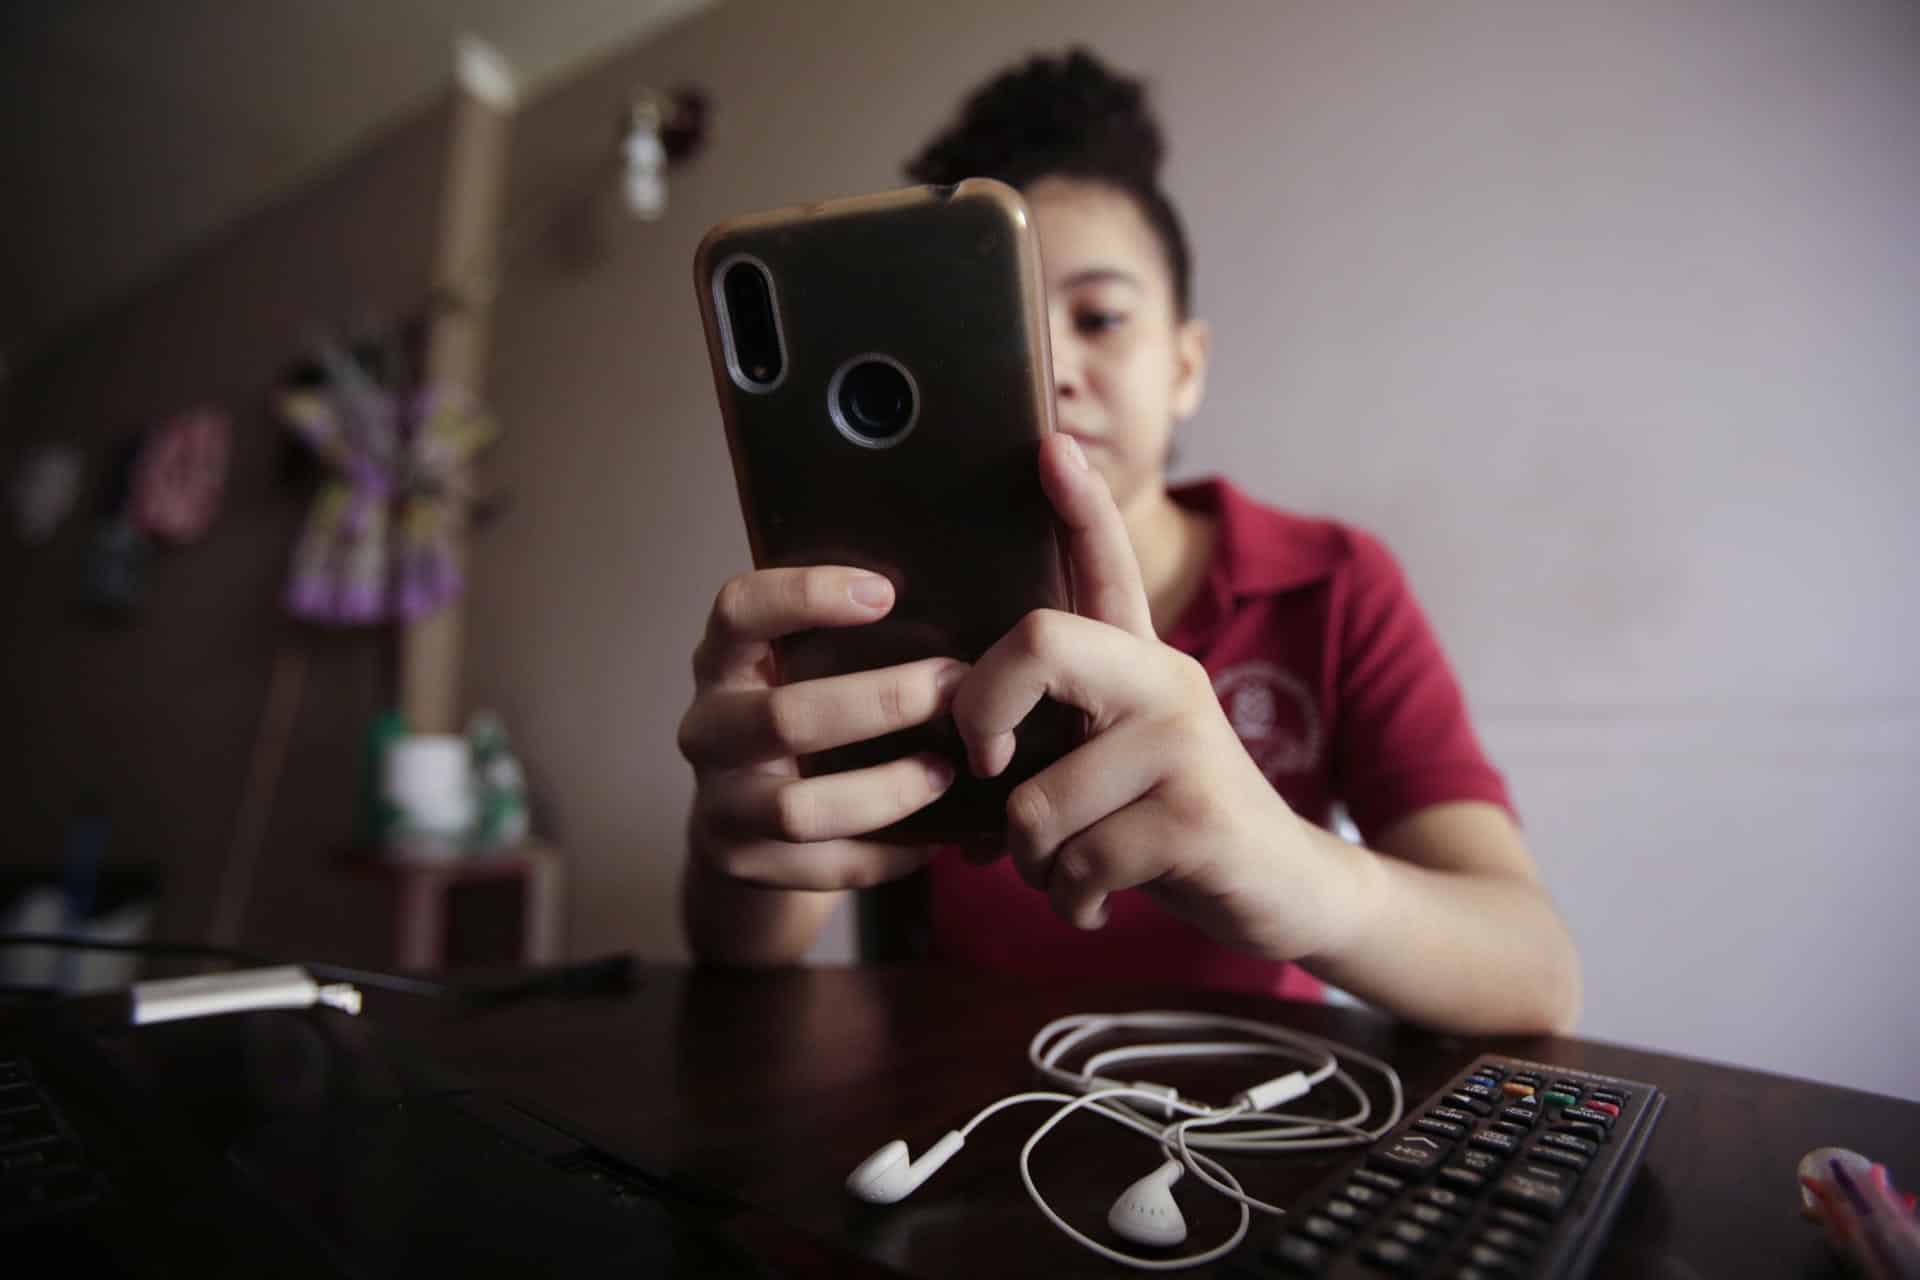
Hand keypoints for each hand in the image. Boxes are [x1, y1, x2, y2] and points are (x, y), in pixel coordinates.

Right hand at [677, 566, 965, 889]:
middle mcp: (708, 730)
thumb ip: (847, 644)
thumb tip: (956, 616)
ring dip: (888, 790)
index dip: (805, 595)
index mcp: (722, 663)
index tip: (886, 594)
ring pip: (801, 809)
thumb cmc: (802, 722)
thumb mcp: (800, 671)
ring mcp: (719, 804)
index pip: (739, 610)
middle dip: (882, 702)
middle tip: (953, 688)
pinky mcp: (744, 865)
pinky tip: (938, 834)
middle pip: (785, 717)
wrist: (747, 823)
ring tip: (947, 771)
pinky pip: (830, 865)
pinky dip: (893, 850)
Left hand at [950, 435, 1369, 959]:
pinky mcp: (1196, 815)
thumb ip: (1055, 744)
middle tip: (986, 763)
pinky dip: (1070, 900)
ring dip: (1031, 860)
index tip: (1049, 446)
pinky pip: (1077, 863)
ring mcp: (1185, 744)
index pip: (1108, 566)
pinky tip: (1094, 901)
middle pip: (1038, 641)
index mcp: (1139, 663)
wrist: (1284, 893)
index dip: (1079, 505)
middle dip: (978, 713)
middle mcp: (1164, 681)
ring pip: (1037, 800)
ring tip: (1067, 869)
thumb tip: (959, 761)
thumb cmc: (1170, 828)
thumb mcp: (1114, 768)